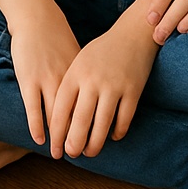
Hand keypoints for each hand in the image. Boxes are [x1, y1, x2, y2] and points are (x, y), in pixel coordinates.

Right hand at [8, 9, 81, 146]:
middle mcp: (66, 79)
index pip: (90, 106)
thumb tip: (93, 92)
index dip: (94, 125)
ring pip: (55, 117)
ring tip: (59, 153)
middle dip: (77, 138)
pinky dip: (37, 127)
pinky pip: (33, 110)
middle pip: (75, 115)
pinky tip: (39, 140)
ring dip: (57, 138)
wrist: (35, 16)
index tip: (96, 141)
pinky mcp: (28, 80)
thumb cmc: (56, 34)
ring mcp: (46, 80)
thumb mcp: (76, 53)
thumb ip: (83, 74)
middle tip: (79, 155)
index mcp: (80, 73)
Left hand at [48, 14, 158, 159]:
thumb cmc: (100, 52)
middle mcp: (93, 80)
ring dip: (95, 144)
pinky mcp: (133, 91)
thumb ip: (70, 88)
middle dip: (74, 143)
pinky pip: (124, 120)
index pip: (61, 108)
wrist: (131, 34)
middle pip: (80, 120)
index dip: (57, 131)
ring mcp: (114, 86)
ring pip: (102, 125)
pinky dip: (117, 132)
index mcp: (76, 73)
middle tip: (71, 154)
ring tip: (90, 152)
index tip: (54, 147)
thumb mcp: (80, 63)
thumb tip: (59, 121)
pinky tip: (112, 137)